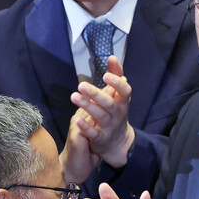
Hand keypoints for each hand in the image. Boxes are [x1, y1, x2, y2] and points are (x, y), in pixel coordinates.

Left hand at [60, 55, 134, 182]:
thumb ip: (116, 75)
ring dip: (87, 106)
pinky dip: (85, 126)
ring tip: (74, 96)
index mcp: (122, 102)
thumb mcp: (118, 95)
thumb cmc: (115, 112)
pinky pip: (93, 132)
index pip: (124, 91)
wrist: (118, 142)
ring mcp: (109, 126)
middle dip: (95, 94)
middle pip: (108, 103)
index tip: (105, 76)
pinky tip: (76, 119)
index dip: (116, 83)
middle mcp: (117, 113)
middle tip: (81, 85)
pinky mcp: (100, 138)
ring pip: (99, 116)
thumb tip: (112, 57)